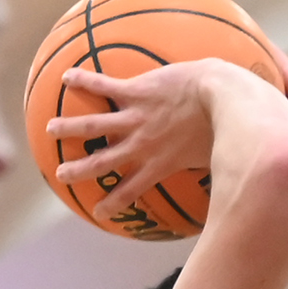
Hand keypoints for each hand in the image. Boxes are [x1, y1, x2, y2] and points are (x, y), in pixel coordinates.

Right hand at [45, 57, 285, 196]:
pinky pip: (104, 85)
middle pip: (103, 161)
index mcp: (160, 163)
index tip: (99, 211)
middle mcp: (142, 144)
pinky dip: (83, 81)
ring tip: (51, 129)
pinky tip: (66, 77)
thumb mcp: (221, 157)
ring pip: (95, 125)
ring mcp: (138, 117)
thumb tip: (236, 189)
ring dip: (71, 128)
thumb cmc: (231, 127)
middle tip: (61, 175)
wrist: (226, 97)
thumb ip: (218, 171)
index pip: (132, 188)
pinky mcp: (138, 91)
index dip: (114, 201)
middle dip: (80, 170)